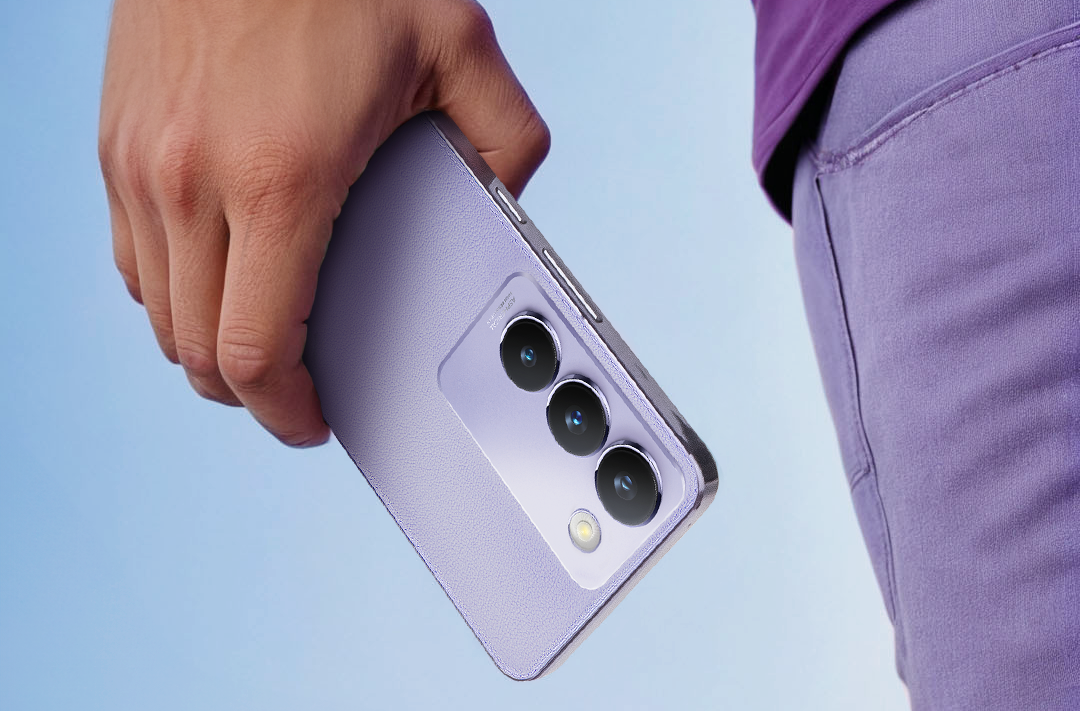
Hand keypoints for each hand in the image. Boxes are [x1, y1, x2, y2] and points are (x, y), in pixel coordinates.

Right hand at [99, 0, 549, 445]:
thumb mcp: (460, 45)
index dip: (284, 410)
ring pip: (158, 311)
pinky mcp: (115, 138)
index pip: (255, 350)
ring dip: (210, 345)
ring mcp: (139, 160)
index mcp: (280, 177)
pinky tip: (220, 274)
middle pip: (198, 350)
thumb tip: (508, 204)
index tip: (311, 419)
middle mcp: (190, 178)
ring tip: (264, 335)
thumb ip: (506, 141)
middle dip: (251, 392)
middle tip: (297, 387)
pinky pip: (132, 256)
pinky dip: (173, 290)